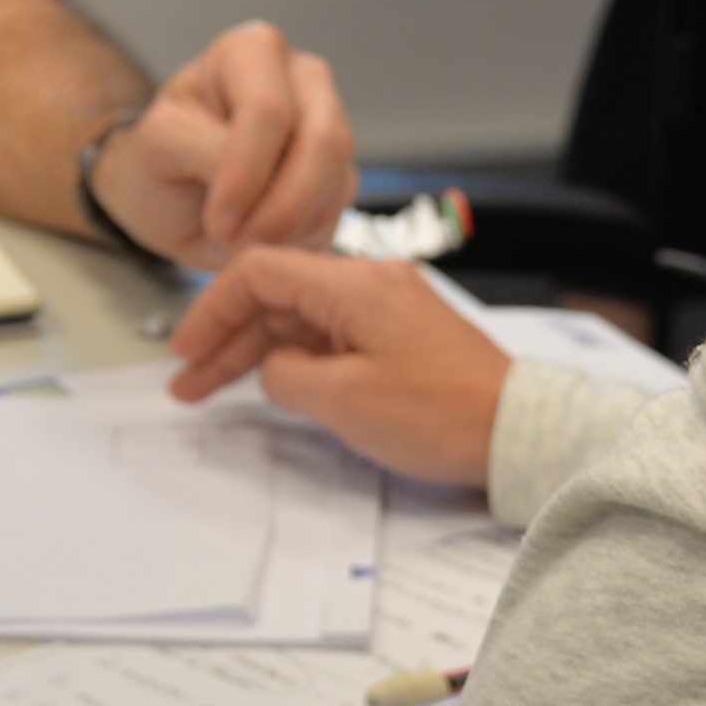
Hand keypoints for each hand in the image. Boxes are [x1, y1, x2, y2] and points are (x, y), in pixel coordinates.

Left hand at [85, 22, 353, 267]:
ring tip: (239, 239)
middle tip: (234, 240)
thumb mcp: (157, 146)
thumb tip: (266, 187)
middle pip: (324, 141)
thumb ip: (208, 151)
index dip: (246, 174)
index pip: (268, 111)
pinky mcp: (340, 171)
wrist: (167, 193)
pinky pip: (337, 211)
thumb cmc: (157, 158)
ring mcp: (330, 122)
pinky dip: (299, 238)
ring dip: (289, 227)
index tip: (217, 220)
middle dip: (281, 207)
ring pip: (338, 181)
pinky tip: (259, 236)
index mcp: (250, 52)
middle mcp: (302, 76)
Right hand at [163, 246, 508, 487]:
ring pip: (303, 317)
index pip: (258, 272)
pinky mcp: (403, 332)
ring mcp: (389, 305)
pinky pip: (334, 333)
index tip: (186, 352)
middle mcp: (370, 281)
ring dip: (259, 352)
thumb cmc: (440, 415)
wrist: (519, 433)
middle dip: (227, 340)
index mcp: (353, 283)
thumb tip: (272, 370)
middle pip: (277, 296)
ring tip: (216, 390)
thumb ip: (285, 377)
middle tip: (187, 384)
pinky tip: (274, 384)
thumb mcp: (342, 401)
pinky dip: (298, 357)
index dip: (212, 311)